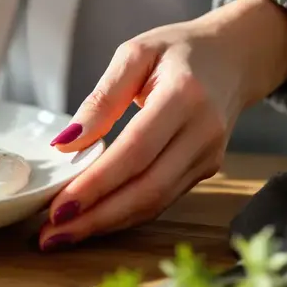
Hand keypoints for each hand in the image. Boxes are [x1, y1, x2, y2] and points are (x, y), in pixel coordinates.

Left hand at [37, 0, 286, 250]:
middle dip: (96, 218)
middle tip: (50, 236)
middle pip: (146, 189)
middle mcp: (203, 133)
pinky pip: (162, 199)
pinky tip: (92, 221)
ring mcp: (209, 156)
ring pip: (155, 202)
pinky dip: (125, 215)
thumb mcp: (135, 54)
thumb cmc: (179, 50)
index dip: (97, 184)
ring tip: (61, 235)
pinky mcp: (205, 170)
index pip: (135, 151)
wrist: (236, 56)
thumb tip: (66, 142)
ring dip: (107, 224)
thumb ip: (100, 98)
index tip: (58, 206)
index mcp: (184, 97)